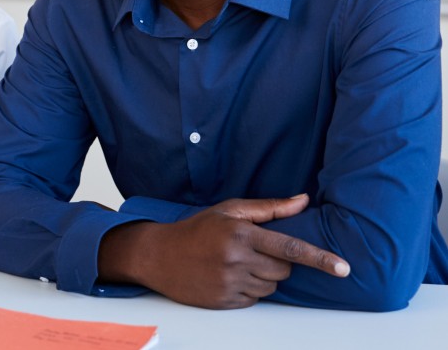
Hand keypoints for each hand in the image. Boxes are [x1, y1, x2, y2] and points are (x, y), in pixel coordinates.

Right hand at [99, 194, 349, 308]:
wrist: (158, 256)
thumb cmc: (197, 229)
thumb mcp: (229, 210)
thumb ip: (269, 208)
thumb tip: (303, 200)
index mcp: (241, 233)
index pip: (290, 247)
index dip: (320, 258)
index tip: (343, 268)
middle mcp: (237, 259)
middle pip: (284, 270)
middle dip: (278, 262)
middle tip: (254, 251)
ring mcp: (230, 283)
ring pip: (271, 287)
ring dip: (264, 277)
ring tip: (238, 264)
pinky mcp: (225, 301)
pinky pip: (255, 299)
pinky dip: (250, 289)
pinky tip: (229, 277)